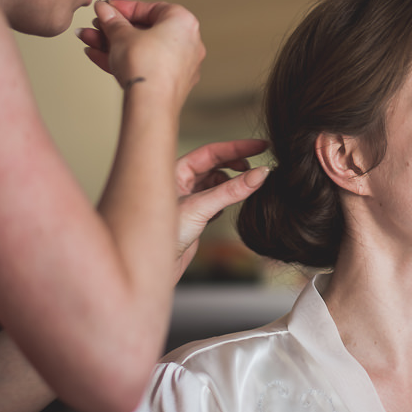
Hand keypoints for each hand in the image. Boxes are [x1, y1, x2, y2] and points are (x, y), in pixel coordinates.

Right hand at [76, 0, 205, 99]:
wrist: (151, 103)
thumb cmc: (146, 66)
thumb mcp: (122, 35)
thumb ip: (112, 20)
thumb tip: (105, 9)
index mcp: (183, 22)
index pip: (150, 8)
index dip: (124, 8)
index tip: (106, 8)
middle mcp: (188, 42)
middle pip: (145, 30)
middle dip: (115, 29)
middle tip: (96, 27)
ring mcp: (181, 65)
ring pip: (142, 49)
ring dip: (113, 44)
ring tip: (89, 41)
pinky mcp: (171, 83)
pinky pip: (146, 65)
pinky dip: (125, 60)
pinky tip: (97, 56)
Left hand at [173, 138, 269, 270]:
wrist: (151, 266)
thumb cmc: (161, 234)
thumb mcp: (200, 207)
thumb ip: (232, 191)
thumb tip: (259, 174)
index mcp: (175, 171)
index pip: (212, 152)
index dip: (238, 147)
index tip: (261, 146)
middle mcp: (181, 182)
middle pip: (217, 165)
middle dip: (238, 164)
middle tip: (260, 165)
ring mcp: (189, 199)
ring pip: (218, 183)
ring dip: (234, 184)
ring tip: (249, 187)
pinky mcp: (196, 216)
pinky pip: (218, 200)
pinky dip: (229, 200)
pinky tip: (234, 204)